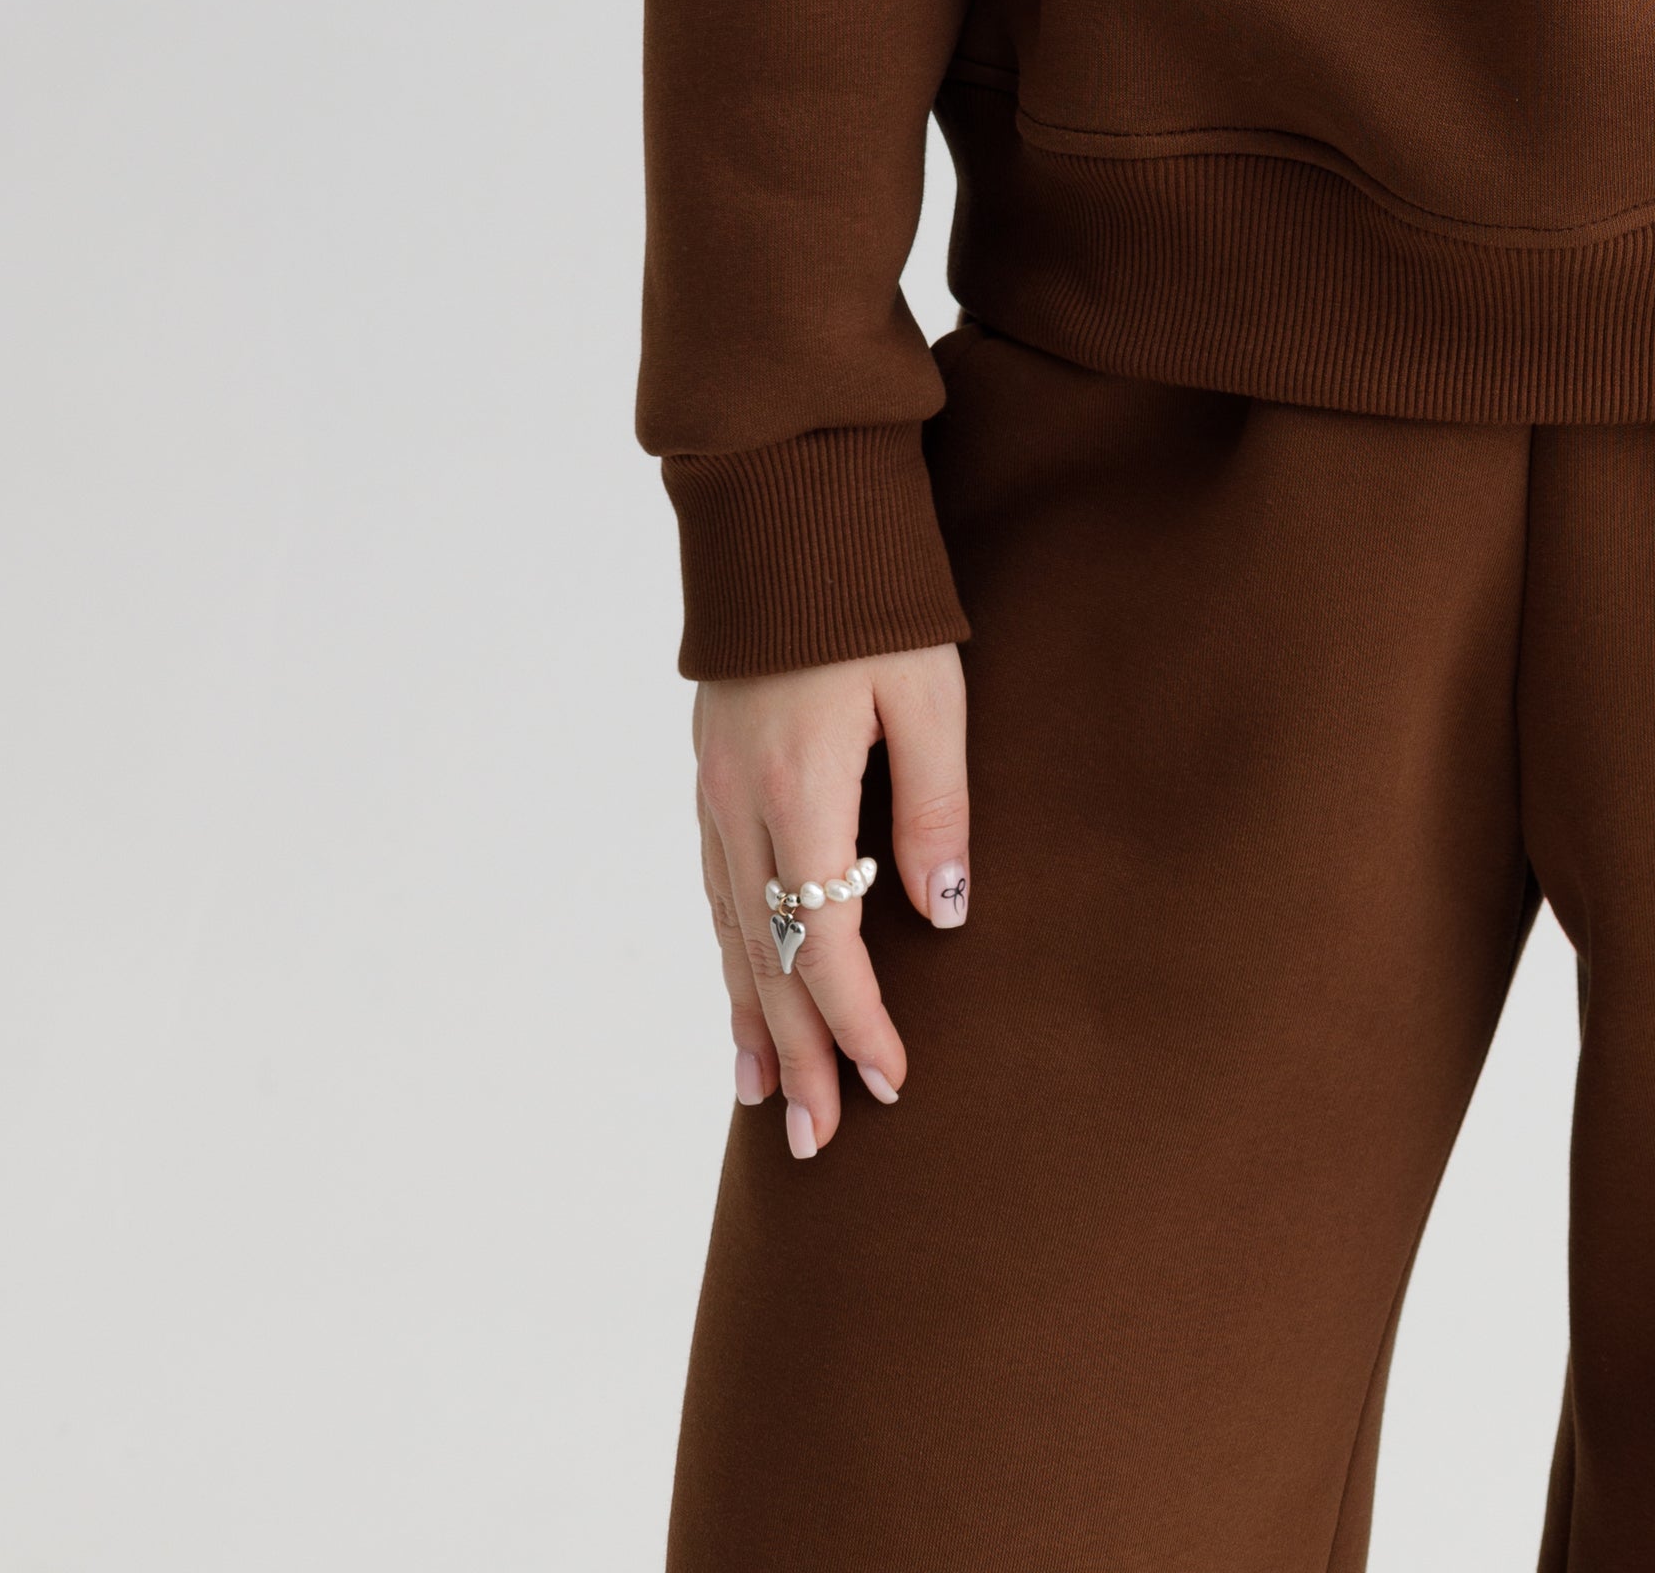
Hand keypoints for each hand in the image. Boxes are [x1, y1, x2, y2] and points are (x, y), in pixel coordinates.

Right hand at [692, 642, 970, 1155]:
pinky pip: (716, 893)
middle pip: (768, 957)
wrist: (789, 513)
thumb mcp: (930, 692)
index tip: (892, 1079)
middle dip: (798, 1052)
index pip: (828, 939)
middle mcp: (742, 803)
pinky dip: (729, 958)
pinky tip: (740, 998)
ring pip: (731, 933)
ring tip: (768, 1101)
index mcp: (801, 786)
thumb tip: (944, 914)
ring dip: (753, 1021)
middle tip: (818, 1140)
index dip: (859, 1018)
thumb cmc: (877, 602)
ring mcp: (715, 792)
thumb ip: (935, 803)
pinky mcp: (710, 777)